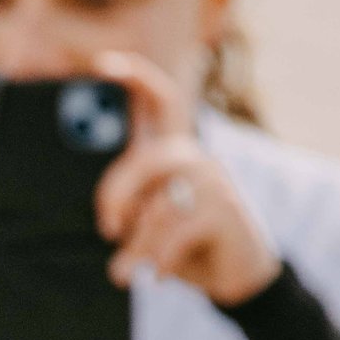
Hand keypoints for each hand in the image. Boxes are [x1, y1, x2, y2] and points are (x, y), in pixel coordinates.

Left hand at [93, 50, 277, 305]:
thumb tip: (113, 224)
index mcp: (173, 155)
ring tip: (124, 274)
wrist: (236, 276)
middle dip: (117, 195)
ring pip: (160, 208)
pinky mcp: (228, 211)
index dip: (136, 78)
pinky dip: (162, 260)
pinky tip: (159, 277)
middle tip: (108, 230)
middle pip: (148, 161)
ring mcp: (216, 183)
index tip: (103, 63)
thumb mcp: (149, 224)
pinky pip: (179, 234)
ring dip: (137, 248)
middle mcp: (196, 159)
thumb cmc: (183, 245)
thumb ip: (132, 210)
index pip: (160, 103)